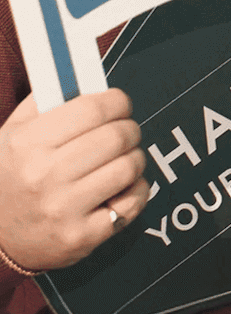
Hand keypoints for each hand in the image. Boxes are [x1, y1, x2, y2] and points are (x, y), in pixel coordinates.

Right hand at [0, 90, 149, 270]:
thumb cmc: (9, 178)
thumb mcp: (11, 134)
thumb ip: (45, 102)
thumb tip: (82, 76)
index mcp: (27, 145)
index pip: (92, 109)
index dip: (116, 101)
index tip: (119, 102)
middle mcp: (45, 177)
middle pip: (116, 137)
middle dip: (129, 127)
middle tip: (125, 129)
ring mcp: (64, 210)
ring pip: (129, 167)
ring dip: (135, 157)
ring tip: (123, 157)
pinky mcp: (82, 237)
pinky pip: (131, 203)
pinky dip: (136, 189)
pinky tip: (122, 185)